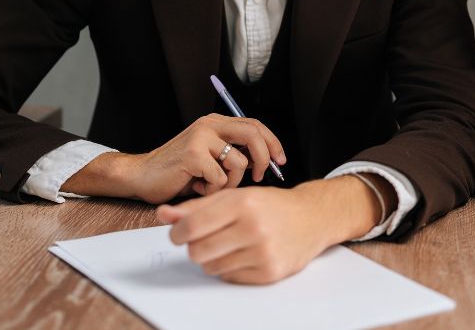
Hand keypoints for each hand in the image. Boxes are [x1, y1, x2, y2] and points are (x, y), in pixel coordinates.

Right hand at [62, 114, 285, 203]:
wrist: (142, 176)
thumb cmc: (179, 172)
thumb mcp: (210, 157)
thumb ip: (234, 152)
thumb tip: (266, 160)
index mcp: (216, 123)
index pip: (255, 125)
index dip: (272, 142)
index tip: (280, 160)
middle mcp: (210, 125)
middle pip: (253, 135)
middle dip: (263, 158)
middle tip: (259, 176)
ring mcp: (201, 138)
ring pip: (238, 162)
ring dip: (231, 182)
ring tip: (212, 186)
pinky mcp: (193, 154)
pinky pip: (220, 178)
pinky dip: (213, 190)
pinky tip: (198, 188)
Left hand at [156, 177, 381, 283]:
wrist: (312, 218)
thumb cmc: (270, 205)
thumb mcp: (235, 196)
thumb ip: (197, 206)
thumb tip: (163, 214)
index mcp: (242, 203)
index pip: (191, 226)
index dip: (177, 233)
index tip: (177, 233)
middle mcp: (253, 227)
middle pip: (197, 251)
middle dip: (194, 247)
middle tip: (204, 240)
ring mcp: (262, 252)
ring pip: (211, 267)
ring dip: (212, 258)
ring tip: (227, 245)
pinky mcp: (269, 272)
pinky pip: (230, 278)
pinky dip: (229, 268)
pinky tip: (242, 254)